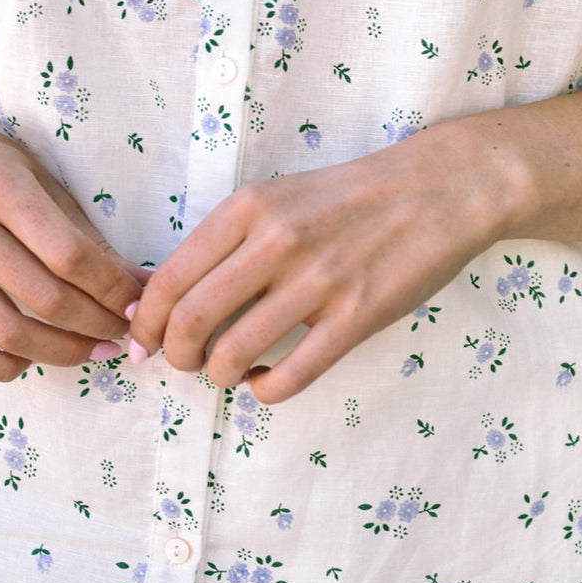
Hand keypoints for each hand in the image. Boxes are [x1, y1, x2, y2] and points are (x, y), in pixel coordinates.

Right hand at [0, 82, 146, 380]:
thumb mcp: (35, 176)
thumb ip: (81, 231)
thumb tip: (137, 283)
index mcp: (2, 188)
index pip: (71, 256)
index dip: (114, 289)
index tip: (140, 303)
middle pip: (46, 298)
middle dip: (99, 323)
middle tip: (125, 330)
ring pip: (7, 331)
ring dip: (62, 351)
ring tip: (94, 350)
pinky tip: (29, 360)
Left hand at [126, 119, 530, 401]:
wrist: (436, 190)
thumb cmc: (349, 198)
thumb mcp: (277, 198)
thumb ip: (227, 241)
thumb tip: (166, 298)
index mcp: (247, 208)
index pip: (168, 279)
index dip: (145, 324)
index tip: (145, 344)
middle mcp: (276, 242)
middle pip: (190, 321)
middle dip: (175, 356)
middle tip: (185, 364)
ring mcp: (318, 281)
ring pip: (233, 353)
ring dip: (218, 376)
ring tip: (228, 373)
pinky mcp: (357, 317)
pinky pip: (291, 376)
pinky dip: (264, 392)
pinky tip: (265, 383)